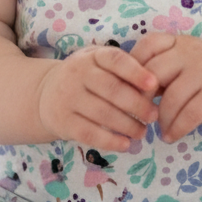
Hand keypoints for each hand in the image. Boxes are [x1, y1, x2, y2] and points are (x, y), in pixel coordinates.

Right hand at [36, 46, 158, 152]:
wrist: (45, 93)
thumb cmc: (86, 78)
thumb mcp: (99, 64)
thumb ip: (123, 71)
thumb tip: (156, 87)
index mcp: (92, 57)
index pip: (115, 60)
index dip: (136, 72)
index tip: (154, 84)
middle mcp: (77, 74)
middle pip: (112, 89)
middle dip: (137, 104)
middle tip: (153, 115)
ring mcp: (67, 98)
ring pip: (103, 113)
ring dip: (128, 125)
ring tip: (142, 132)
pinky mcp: (62, 121)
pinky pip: (89, 133)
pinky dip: (110, 141)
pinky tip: (125, 145)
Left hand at [130, 33, 201, 142]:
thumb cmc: (200, 79)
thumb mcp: (179, 66)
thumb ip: (155, 70)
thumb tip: (120, 88)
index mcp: (178, 42)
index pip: (149, 44)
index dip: (133, 66)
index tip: (127, 88)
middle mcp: (192, 52)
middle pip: (155, 73)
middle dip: (142, 97)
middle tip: (138, 114)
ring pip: (171, 99)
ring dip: (161, 119)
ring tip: (159, 129)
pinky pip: (188, 116)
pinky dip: (176, 129)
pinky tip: (171, 136)